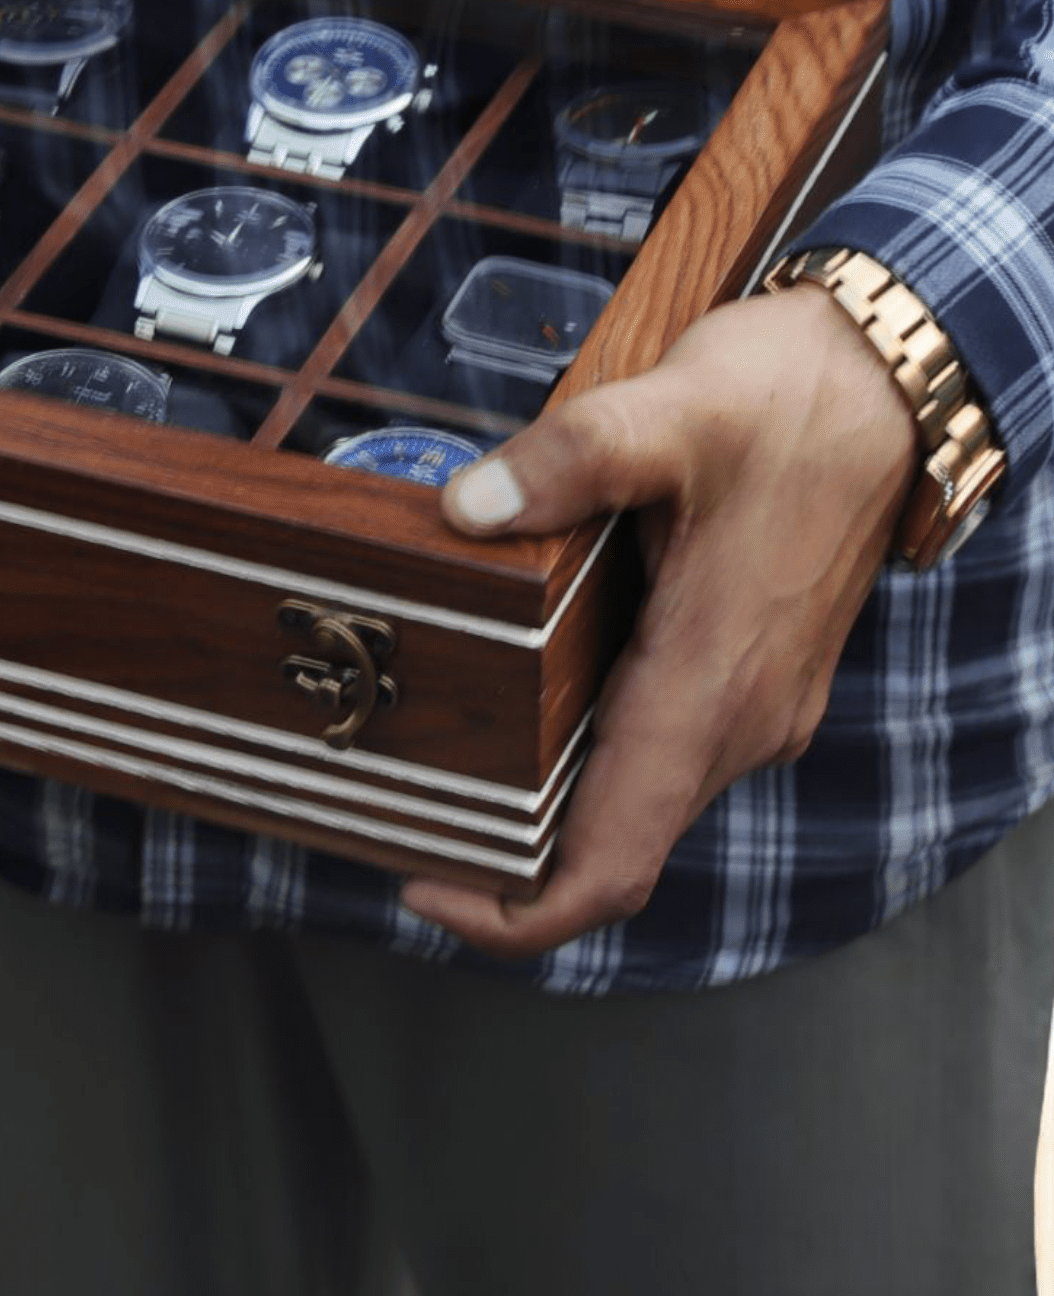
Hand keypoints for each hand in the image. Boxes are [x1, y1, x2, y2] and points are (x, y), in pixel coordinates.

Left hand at [404, 286, 918, 958]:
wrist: (891, 382)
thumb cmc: (791, 398)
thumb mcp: (669, 409)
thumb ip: (564, 461)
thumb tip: (468, 509)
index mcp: (713, 684)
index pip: (615, 863)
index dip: (517, 912)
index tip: (427, 888)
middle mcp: (743, 719)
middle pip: (615, 846)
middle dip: (509, 857)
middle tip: (404, 811)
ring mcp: (756, 703)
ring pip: (640, 800)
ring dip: (549, 805)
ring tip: (444, 758)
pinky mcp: (753, 674)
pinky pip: (664, 751)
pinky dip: (590, 756)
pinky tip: (521, 700)